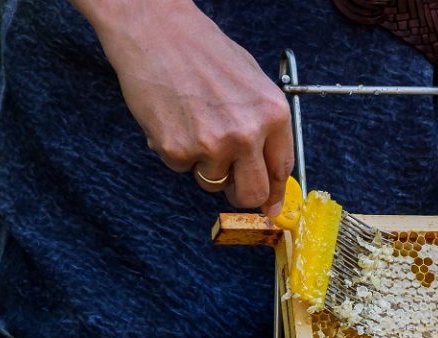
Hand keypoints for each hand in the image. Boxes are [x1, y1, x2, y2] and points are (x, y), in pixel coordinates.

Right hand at [71, 0, 292, 214]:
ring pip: (212, 183)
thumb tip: (272, 171)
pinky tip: (174, 120)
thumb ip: (265, 127)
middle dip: (242, 195)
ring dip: (204, 165)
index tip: (271, 206)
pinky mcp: (177, 150)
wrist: (156, 31)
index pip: (281, 170)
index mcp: (273, 114)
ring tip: (194, 125)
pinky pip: (181, 169)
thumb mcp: (253, 84)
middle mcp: (247, 133)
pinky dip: (176, 152)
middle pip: (252, 193)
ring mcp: (212, 144)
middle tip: (231, 183)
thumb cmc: (205, 52)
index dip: (275, 193)